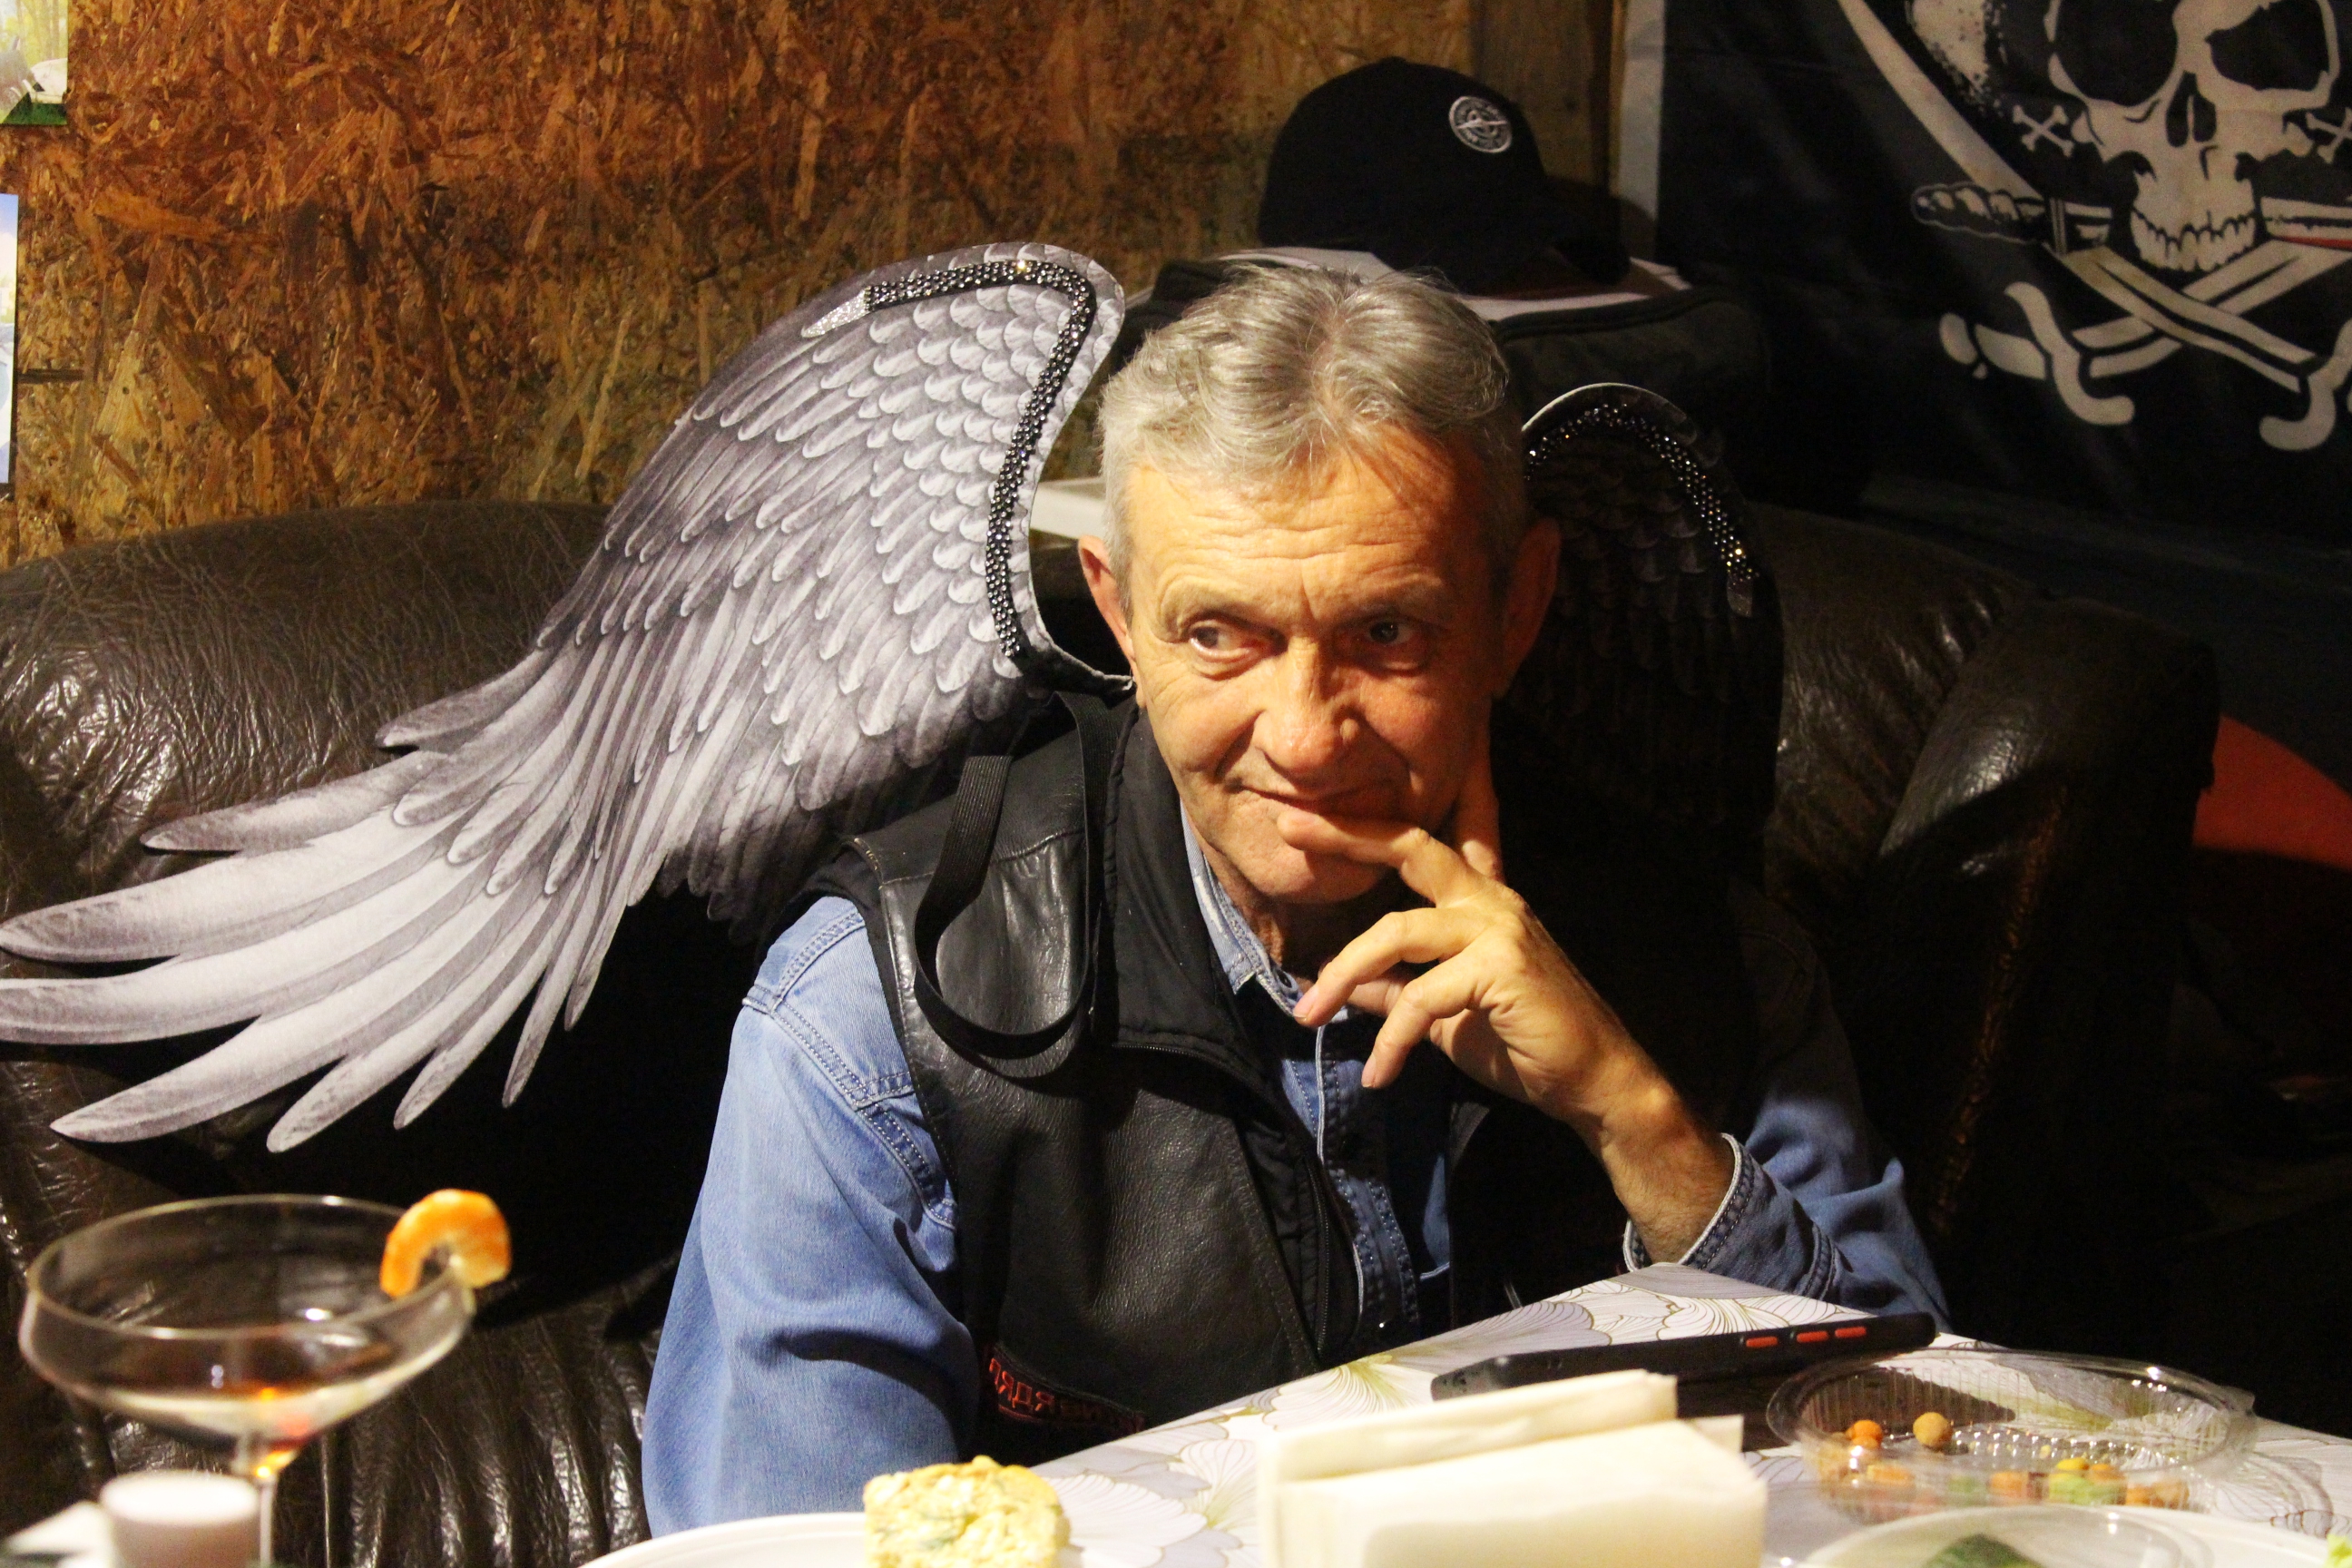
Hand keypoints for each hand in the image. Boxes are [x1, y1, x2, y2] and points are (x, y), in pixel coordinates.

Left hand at [1276, 732, 1734, 1259]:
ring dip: (1344, 975)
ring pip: (1397, 932)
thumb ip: (1398, 992)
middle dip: (1347, 835)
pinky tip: (1379, 1074)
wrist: (1593, 1083)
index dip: (1363, 828)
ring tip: (1309, 1015)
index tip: (1306, 818)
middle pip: (1409, 850)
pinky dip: (1392, 1040)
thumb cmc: (1524, 1043)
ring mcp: (1498, 928)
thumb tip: (1344, 988)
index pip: (1415, 849)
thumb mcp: (1444, 1016)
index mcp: (1477, 902)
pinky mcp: (1501, 967)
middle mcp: (1489, 901)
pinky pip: (1421, 998)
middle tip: (1288, 830)